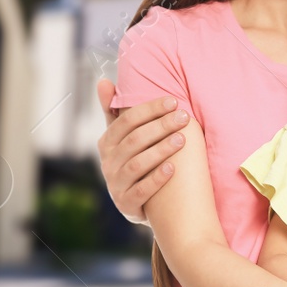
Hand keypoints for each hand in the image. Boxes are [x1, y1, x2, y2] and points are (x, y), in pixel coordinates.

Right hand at [95, 80, 185, 222]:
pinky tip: (173, 168)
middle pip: (134, 140)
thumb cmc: (131, 160)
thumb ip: (113, 110)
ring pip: (137, 165)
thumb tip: (103, 81)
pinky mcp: (126, 204)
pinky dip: (156, 179)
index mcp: (107, 143)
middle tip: (184, 117)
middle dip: (160, 126)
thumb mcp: (121, 137)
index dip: (149, 109)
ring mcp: (115, 185)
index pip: (126, 121)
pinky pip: (141, 191)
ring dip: (160, 150)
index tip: (173, 101)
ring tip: (182, 139)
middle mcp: (107, 163)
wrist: (135, 203)